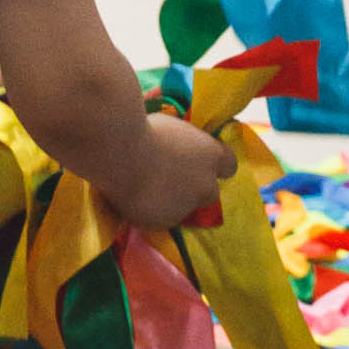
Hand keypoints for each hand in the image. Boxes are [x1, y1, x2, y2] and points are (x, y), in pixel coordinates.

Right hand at [135, 110, 228, 225]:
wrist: (120, 154)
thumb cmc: (144, 129)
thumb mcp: (173, 127)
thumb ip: (184, 142)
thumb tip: (180, 146)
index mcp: (212, 155)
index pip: (229, 164)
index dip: (215, 163)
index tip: (200, 158)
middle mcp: (206, 185)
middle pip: (211, 192)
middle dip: (196, 187)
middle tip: (172, 176)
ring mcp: (186, 207)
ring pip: (183, 206)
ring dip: (171, 198)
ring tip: (145, 184)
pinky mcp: (163, 222)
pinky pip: (160, 216)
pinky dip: (151, 209)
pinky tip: (134, 196)